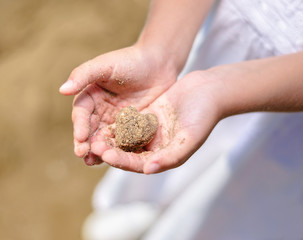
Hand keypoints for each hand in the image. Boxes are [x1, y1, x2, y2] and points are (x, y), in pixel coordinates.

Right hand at [60, 45, 177, 164]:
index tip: (80, 138)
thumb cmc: (130, 60)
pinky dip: (117, 150)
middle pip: (90, 130)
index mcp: (90, 96)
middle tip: (82, 155)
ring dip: (97, 150)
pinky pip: (122, 141)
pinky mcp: (130, 127)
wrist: (159, 63)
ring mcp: (115, 120)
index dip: (80, 126)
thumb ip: (84, 75)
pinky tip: (115, 160)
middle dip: (85, 143)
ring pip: (103, 138)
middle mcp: (100, 110)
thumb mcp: (105, 65)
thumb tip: (62, 89)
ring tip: (92, 162)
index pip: (82, 114)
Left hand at [90, 71, 221, 173]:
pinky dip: (117, 123)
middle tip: (94, 146)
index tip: (106, 154)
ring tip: (94, 135)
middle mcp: (156, 147)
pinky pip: (129, 122)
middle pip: (129, 153)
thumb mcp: (190, 138)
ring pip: (126, 138)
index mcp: (165, 156)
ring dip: (111, 138)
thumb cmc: (204, 116)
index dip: (122, 160)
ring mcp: (150, 131)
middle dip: (112, 151)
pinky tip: (103, 119)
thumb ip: (171, 156)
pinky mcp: (147, 117)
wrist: (209, 90)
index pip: (139, 163)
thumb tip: (148, 170)